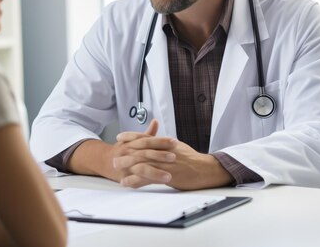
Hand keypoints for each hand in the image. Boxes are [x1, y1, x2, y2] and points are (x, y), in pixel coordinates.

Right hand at [67, 119, 175, 182]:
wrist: (103, 160)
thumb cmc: (121, 149)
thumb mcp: (131, 140)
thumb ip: (146, 133)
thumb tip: (156, 121)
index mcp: (132, 142)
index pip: (148, 140)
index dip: (161, 141)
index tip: (174, 142)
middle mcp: (128, 152)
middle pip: (145, 152)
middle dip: (160, 155)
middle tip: (174, 157)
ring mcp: (126, 165)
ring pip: (141, 168)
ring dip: (155, 172)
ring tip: (169, 176)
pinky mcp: (125, 177)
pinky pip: (136, 180)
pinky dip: (146, 183)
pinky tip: (156, 186)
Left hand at [115, 134, 233, 189]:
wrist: (205, 169)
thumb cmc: (193, 159)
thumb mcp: (178, 146)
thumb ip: (165, 143)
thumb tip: (157, 140)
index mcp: (165, 143)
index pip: (144, 137)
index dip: (130, 136)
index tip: (119, 137)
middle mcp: (163, 150)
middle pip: (140, 150)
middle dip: (125, 153)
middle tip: (114, 157)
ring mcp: (164, 162)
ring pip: (142, 163)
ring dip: (127, 167)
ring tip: (116, 171)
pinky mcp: (167, 175)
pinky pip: (148, 177)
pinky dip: (136, 180)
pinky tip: (128, 183)